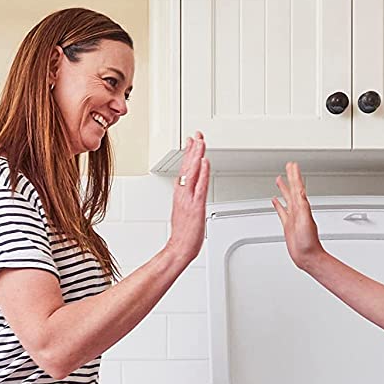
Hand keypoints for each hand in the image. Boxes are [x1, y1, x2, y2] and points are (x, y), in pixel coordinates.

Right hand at [168, 133, 209, 262]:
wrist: (179, 248)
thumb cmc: (183, 234)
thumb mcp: (183, 211)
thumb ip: (186, 197)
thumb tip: (188, 189)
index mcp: (181, 194)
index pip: (185, 169)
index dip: (188, 154)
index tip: (191, 141)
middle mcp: (183, 193)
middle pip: (188, 166)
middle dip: (193, 149)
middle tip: (198, 135)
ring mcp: (189, 198)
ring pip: (193, 172)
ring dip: (197, 155)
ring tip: (201, 141)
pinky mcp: (196, 206)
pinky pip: (200, 186)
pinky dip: (202, 172)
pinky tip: (205, 162)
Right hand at [272, 162, 322, 269]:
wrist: (308, 257)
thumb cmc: (309, 242)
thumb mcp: (306, 221)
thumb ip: (303, 207)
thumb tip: (300, 193)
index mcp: (302, 207)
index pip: (297, 187)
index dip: (294, 176)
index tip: (292, 165)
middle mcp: (298, 210)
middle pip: (292, 189)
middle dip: (290, 177)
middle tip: (288, 166)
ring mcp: (292, 217)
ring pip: (287, 198)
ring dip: (284, 189)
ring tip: (279, 179)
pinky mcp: (288, 225)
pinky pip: (281, 211)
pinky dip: (278, 205)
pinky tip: (275, 201)